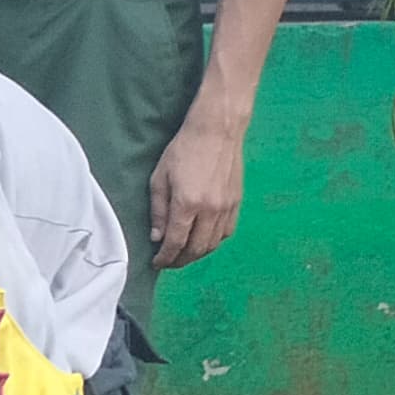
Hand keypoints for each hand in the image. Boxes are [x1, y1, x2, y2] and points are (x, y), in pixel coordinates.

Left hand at [150, 107, 248, 267]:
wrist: (216, 132)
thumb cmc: (184, 151)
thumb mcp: (159, 180)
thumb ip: (158, 211)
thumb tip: (157, 237)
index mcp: (188, 204)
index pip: (175, 242)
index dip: (165, 258)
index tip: (157, 263)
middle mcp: (210, 209)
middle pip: (196, 248)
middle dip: (180, 260)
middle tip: (169, 262)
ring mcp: (227, 207)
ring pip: (214, 244)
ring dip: (197, 254)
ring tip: (183, 254)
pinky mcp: (237, 202)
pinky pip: (227, 232)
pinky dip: (214, 242)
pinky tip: (202, 240)